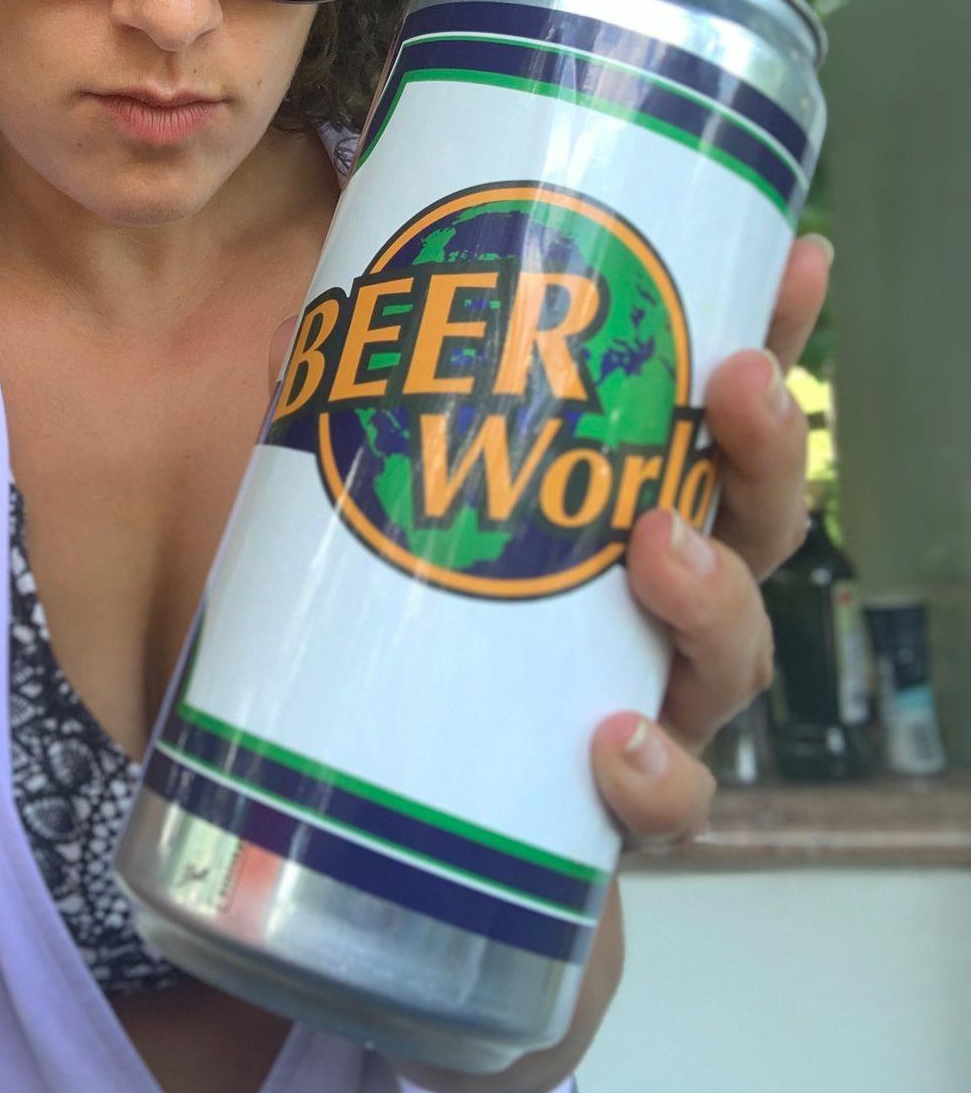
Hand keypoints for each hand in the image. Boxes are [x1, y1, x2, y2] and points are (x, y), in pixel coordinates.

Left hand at [269, 233, 832, 1092]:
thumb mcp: (364, 519)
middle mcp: (657, 611)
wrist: (387, 834)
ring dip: (717, 594)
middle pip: (755, 526)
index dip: (773, 338)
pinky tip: (614, 747)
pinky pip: (668, 804)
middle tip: (736, 381)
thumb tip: (294, 339)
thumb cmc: (400, 643)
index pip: (716, 424)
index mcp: (626, 517)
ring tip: (662, 547)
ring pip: (730, 656)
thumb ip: (342, 435)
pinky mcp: (609, 814)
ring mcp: (648, 709)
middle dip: (762, 447)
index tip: (798, 258)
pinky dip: (656, 779)